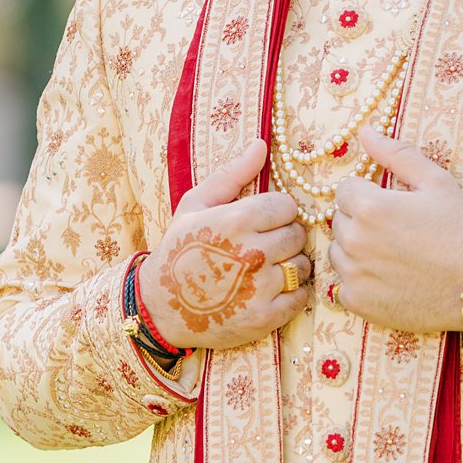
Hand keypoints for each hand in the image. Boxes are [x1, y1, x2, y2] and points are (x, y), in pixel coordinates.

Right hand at [142, 140, 313, 351]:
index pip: (287, 206)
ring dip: (290, 265)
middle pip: (297, 235)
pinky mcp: (265, 317)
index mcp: (236, 221)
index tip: (262, 221)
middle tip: (264, 245)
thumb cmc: (178, 249)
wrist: (160, 307)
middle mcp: (252, 253)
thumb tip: (262, 145)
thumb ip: (232, 175)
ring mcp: (260, 288)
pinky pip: (300, 296)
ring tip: (266, 268)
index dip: (277, 212)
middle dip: (284, 237)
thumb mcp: (194, 205)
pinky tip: (269, 290)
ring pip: (302, 266)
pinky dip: (291, 294)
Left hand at [326, 127, 462, 333]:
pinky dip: (360, 280)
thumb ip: (396, 153)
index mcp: (370, 207)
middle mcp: (354, 240)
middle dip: (360, 221)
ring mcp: (353, 274)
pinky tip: (389, 278)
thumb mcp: (436, 182)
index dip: (367, 195)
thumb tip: (364, 132)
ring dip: (356, 250)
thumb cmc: (459, 231)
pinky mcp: (356, 301)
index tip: (391, 206)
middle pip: (339, 220)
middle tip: (396, 232)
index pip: (344, 190)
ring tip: (393, 255)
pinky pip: (343, 283)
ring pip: (337, 251)